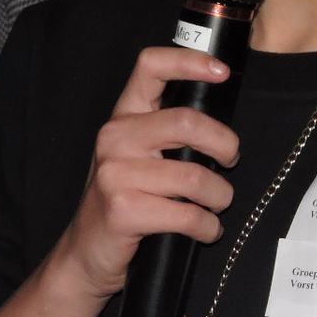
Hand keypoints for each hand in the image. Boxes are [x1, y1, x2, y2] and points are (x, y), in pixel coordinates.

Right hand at [51, 46, 239, 300]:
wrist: (87, 254)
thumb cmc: (128, 198)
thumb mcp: (141, 153)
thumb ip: (171, 129)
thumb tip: (223, 115)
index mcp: (124, 115)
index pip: (151, 66)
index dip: (190, 62)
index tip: (222, 72)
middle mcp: (114, 138)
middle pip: (188, 121)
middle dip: (225, 144)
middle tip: (230, 161)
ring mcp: (114, 174)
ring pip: (194, 176)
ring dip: (220, 195)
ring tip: (218, 203)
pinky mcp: (122, 211)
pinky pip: (187, 214)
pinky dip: (208, 226)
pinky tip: (207, 229)